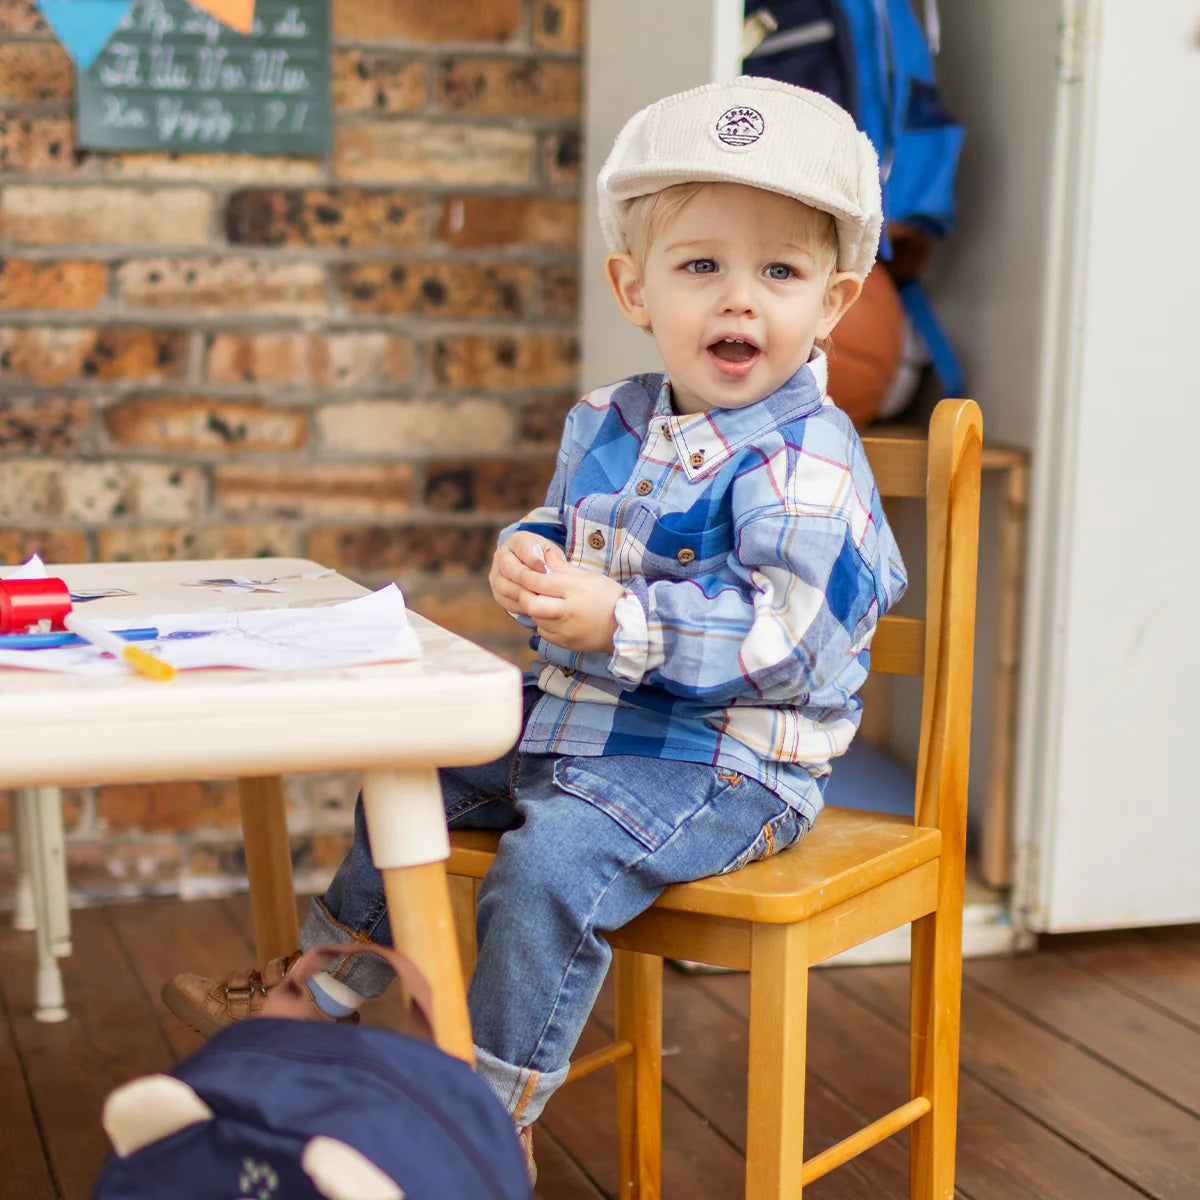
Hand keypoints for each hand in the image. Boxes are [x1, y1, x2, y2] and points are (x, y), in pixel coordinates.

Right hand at [489, 531, 558, 616]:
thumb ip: (552, 558)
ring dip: (523, 595)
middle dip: (527, 579)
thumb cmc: (545, 559)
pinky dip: (520, 605)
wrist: (532, 569)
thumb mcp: (552, 554)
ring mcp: (496, 575)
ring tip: (539, 600)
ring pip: (505, 586)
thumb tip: (549, 566)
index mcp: (516, 541)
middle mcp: (501, 556)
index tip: (547, 571)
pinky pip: (506, 601)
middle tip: (542, 589)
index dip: (535, 560)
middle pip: (510, 568)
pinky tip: (533, 608)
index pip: (523, 548)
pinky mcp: (497, 592)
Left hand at [490, 537, 623, 653]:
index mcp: (575, 590)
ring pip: (536, 619)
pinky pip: (545, 633)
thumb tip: (544, 552)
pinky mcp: (566, 644)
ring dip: (536, 609)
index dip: (527, 576)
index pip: (540, 581)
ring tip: (547, 602)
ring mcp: (566, 630)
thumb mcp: (589, 576)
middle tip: (530, 590)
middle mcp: (568, 611)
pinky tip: (555, 617)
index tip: (524, 572)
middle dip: (525, 595)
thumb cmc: (609, 597)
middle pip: (532, 604)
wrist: (626, 627)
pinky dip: (545, 623)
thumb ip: (563, 567)